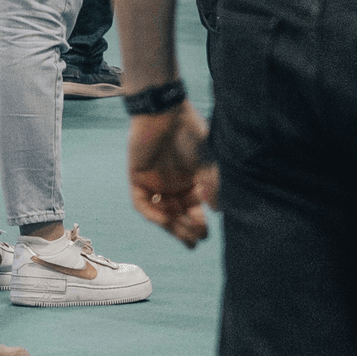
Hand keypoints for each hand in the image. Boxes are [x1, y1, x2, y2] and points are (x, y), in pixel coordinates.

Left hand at [128, 98, 217, 246]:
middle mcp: (173, 184)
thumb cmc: (189, 133)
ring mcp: (155, 182)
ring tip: (185, 237)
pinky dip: (152, 213)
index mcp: (191, 180)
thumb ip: (211, 185)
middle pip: (179, 214)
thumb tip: (218, 210)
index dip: (199, 223)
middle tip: (195, 242)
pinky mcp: (138, 178)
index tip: (206, 234)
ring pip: (162, 212)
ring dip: (172, 226)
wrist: (164, 113)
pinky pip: (142, 202)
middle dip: (186, 230)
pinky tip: (165, 221)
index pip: (194, 208)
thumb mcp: (206, 161)